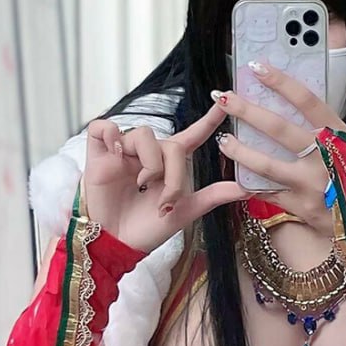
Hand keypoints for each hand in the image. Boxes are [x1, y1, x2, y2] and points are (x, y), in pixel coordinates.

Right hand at [82, 104, 251, 252]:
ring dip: (149, 162)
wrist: (117, 244)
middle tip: (166, 198)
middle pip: (169, 144)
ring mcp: (122, 153)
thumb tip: (247, 188)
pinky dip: (111, 135)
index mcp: (168, 165)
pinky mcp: (98, 154)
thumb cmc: (147, 230)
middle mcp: (147, 154)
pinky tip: (117, 154)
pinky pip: (103, 127)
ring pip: (143, 134)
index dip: (208, 120)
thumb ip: (213, 196)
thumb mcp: (185, 211)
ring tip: (142, 184)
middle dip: (173, 173)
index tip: (223, 101)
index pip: (191, 136)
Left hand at [212, 61, 345, 234]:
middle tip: (225, 98)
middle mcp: (323, 157)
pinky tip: (238, 176)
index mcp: (338, 135)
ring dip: (239, 150)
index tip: (257, 67)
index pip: (306, 101)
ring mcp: (310, 184)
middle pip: (278, 128)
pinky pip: (268, 193)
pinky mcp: (300, 206)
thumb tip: (294, 107)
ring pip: (265, 164)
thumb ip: (326, 131)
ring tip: (224, 140)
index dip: (280, 82)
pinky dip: (252, 184)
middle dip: (246, 110)